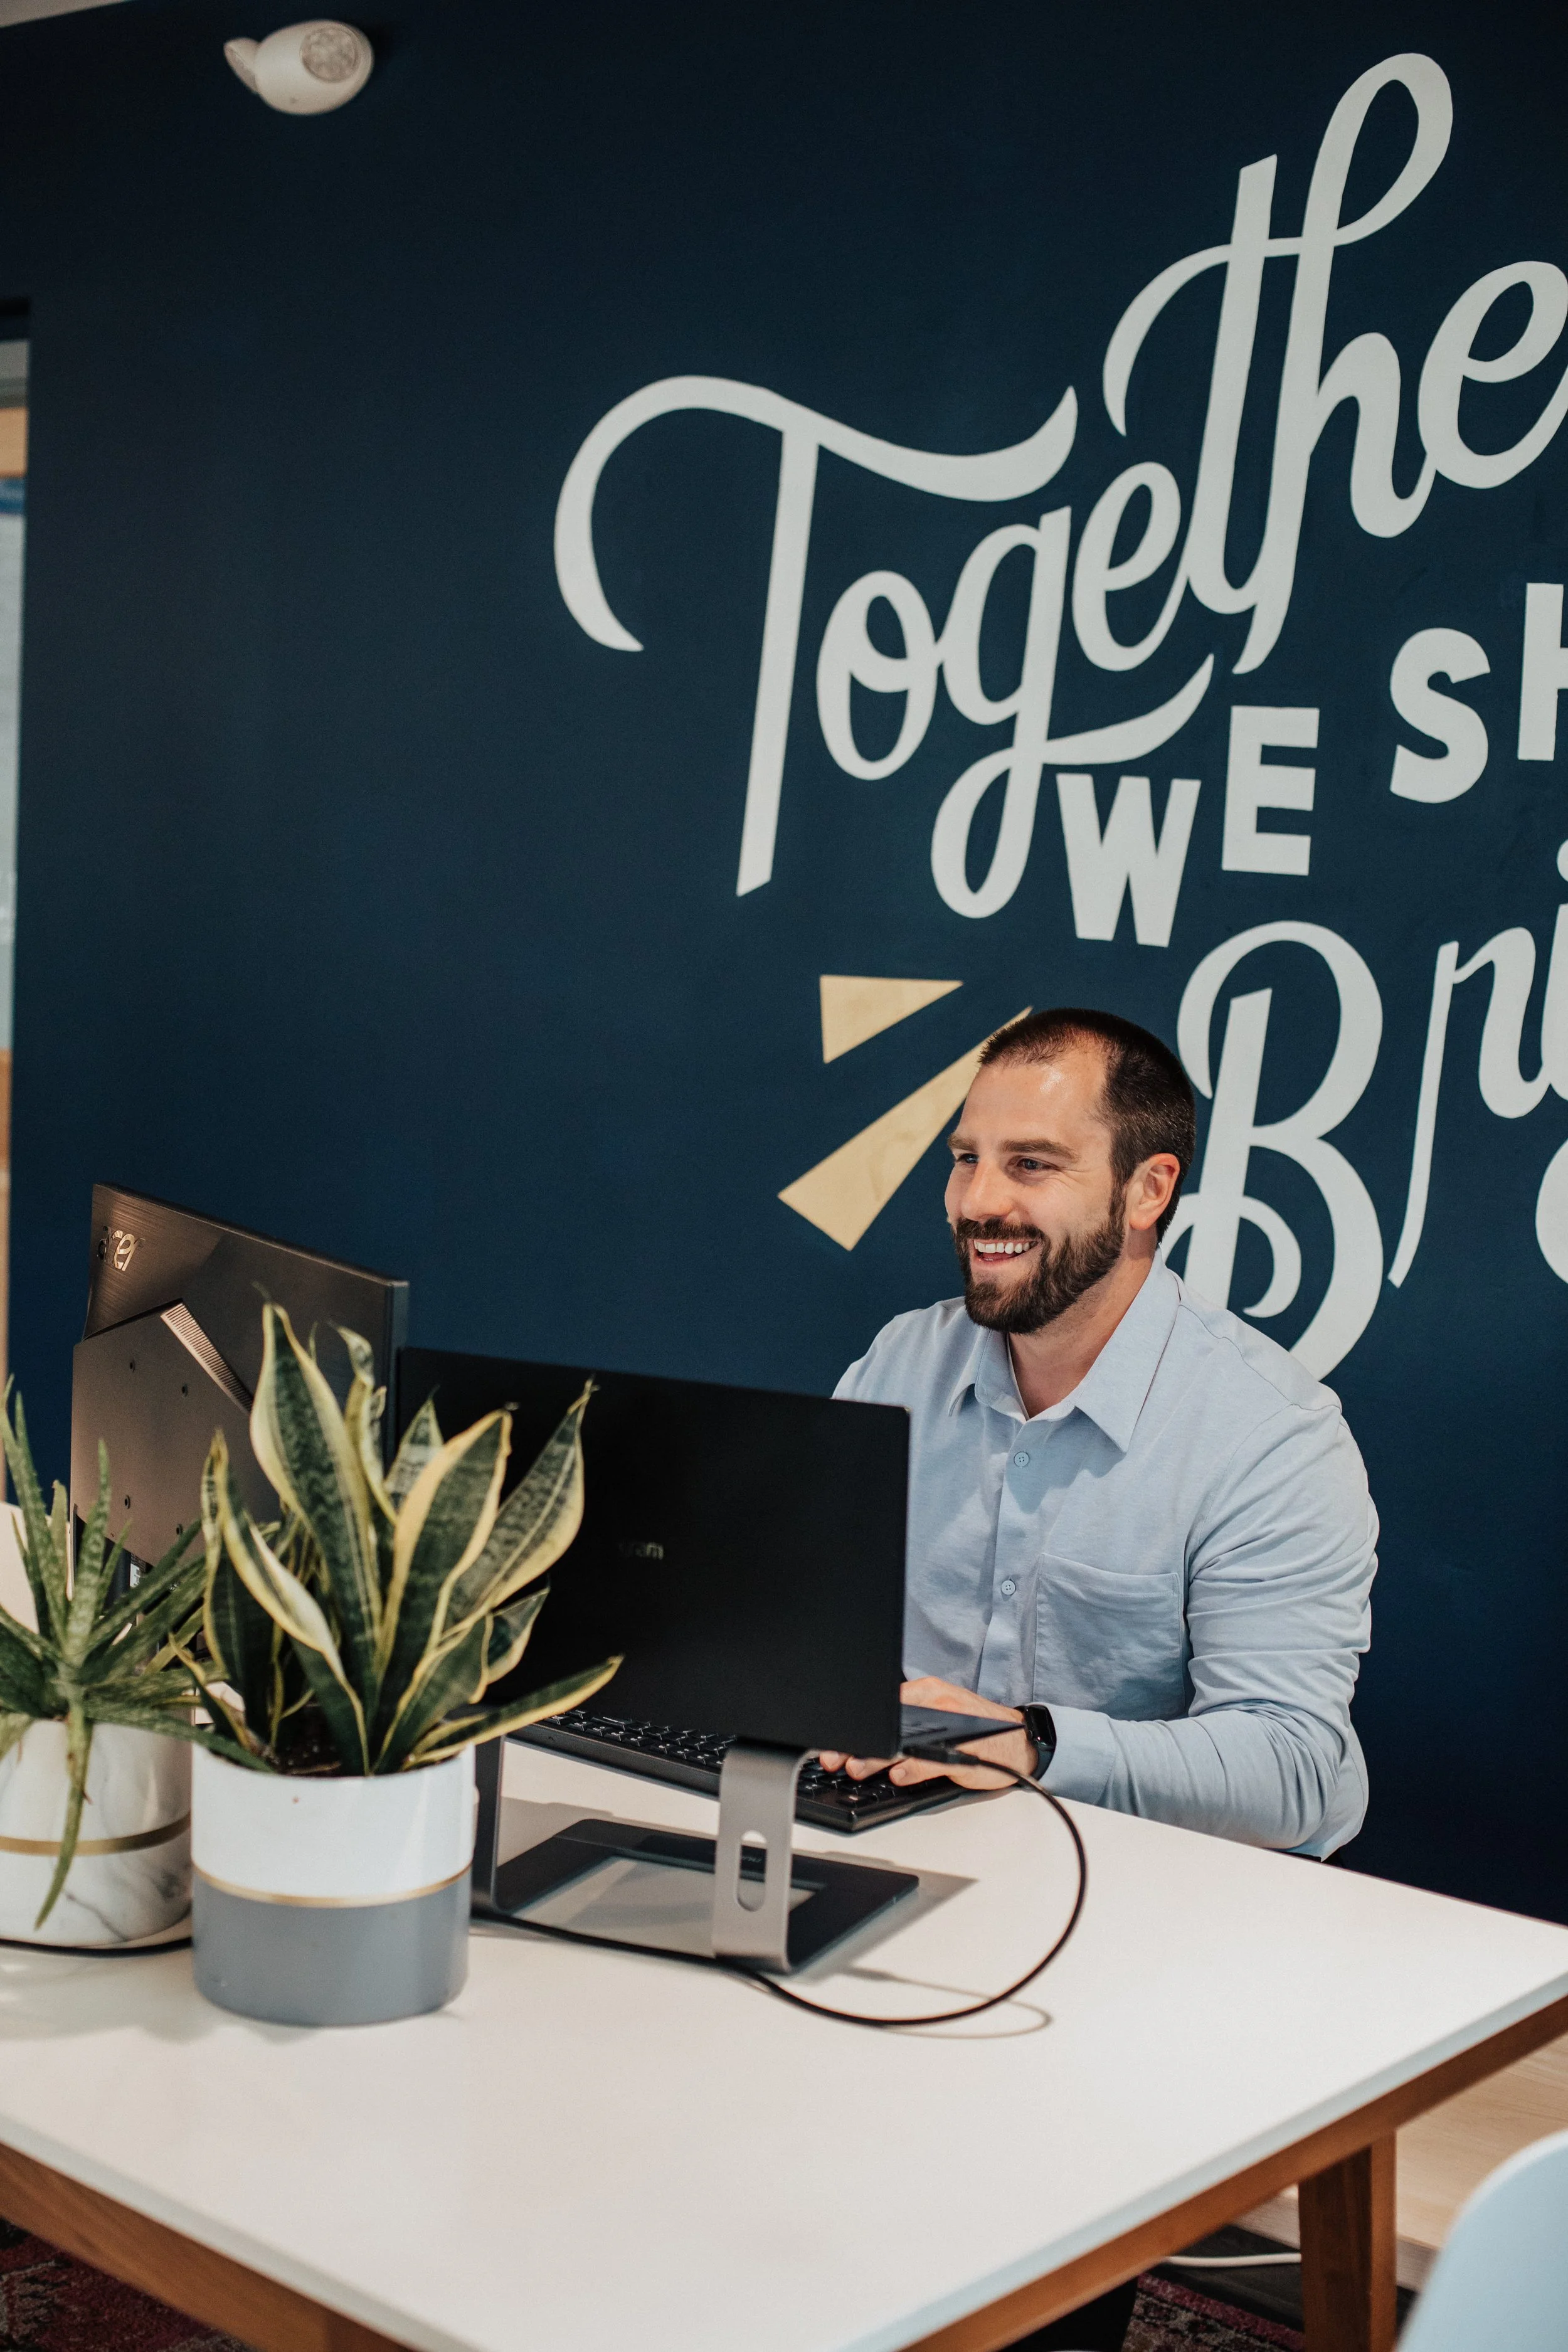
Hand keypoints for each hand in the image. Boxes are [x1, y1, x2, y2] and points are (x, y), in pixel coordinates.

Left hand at [817, 1675, 1036, 1792]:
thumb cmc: (973, 1730)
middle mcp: (937, 1703)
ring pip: (906, 1741)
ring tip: (857, 1767)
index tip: (832, 1743)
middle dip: (858, 1743)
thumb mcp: (938, 1715)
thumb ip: (907, 1722)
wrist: (1018, 1740)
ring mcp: (951, 1727)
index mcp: (926, 1692)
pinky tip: (897, 1775)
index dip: (855, 1726)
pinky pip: (933, 1759)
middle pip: (889, 1723)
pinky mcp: (964, 1751)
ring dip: (877, 1756)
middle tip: (835, 1758)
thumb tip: (862, 1742)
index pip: (882, 1706)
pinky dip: (912, 1769)